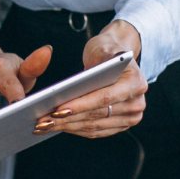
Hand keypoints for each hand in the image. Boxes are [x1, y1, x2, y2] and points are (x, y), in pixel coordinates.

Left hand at [35, 20, 146, 138]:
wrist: (116, 58)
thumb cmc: (106, 50)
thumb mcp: (101, 47)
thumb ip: (94, 62)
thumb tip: (77, 83)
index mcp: (136, 83)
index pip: (104, 98)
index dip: (80, 105)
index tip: (57, 109)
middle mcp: (137, 103)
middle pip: (97, 114)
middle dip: (68, 118)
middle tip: (42, 120)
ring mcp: (131, 117)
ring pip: (94, 126)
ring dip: (68, 127)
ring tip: (44, 125)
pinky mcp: (121, 125)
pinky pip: (96, 131)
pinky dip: (75, 129)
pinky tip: (58, 127)